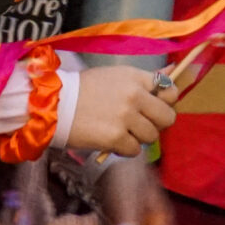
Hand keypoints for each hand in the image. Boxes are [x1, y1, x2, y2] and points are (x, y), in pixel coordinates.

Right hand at [63, 64, 179, 157]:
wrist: (54, 105)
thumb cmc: (82, 89)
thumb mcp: (114, 76)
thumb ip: (142, 80)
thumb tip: (170, 74)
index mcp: (136, 77)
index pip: (170, 90)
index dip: (166, 102)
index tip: (155, 107)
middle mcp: (135, 95)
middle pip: (168, 117)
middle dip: (157, 124)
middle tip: (141, 125)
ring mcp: (126, 117)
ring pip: (151, 136)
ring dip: (138, 138)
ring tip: (122, 132)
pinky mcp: (115, 137)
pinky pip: (134, 150)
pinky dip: (124, 149)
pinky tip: (112, 142)